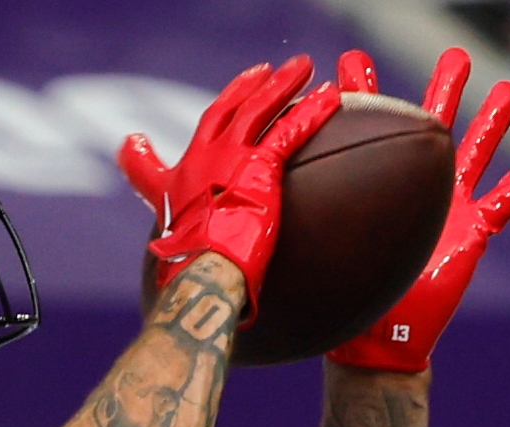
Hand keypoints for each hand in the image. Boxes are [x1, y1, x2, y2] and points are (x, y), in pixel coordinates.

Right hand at [116, 57, 341, 304]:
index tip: (241, 87)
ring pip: (262, 109)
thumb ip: (187, 236)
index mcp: (187, 172)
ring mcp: (232, 159)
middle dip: (255, 84)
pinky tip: (332, 97)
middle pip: (234, 107)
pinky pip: (290, 131)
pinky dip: (311, 111)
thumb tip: (196, 255)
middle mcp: (207, 157)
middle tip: (272, 70)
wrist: (200, 275)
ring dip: (285, 84)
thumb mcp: (178, 247)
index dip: (226, 103)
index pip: (209, 125)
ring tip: (307, 68)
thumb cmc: (191, 273)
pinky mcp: (258, 169)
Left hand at [326, 47, 509, 372]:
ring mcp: (451, 207)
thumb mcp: (319, 243)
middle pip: (434, 127)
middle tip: (455, 55)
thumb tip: (241, 180)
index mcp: (381, 183)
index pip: (371, 126)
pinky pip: (508, 199)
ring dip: (494, 121)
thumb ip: (298, 206)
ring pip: (478, 152)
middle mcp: (418, 188)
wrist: (377, 338)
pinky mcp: (476, 233)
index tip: (354, 58)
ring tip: (508, 89)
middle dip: (445, 89)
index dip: (365, 91)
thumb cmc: (344, 293)